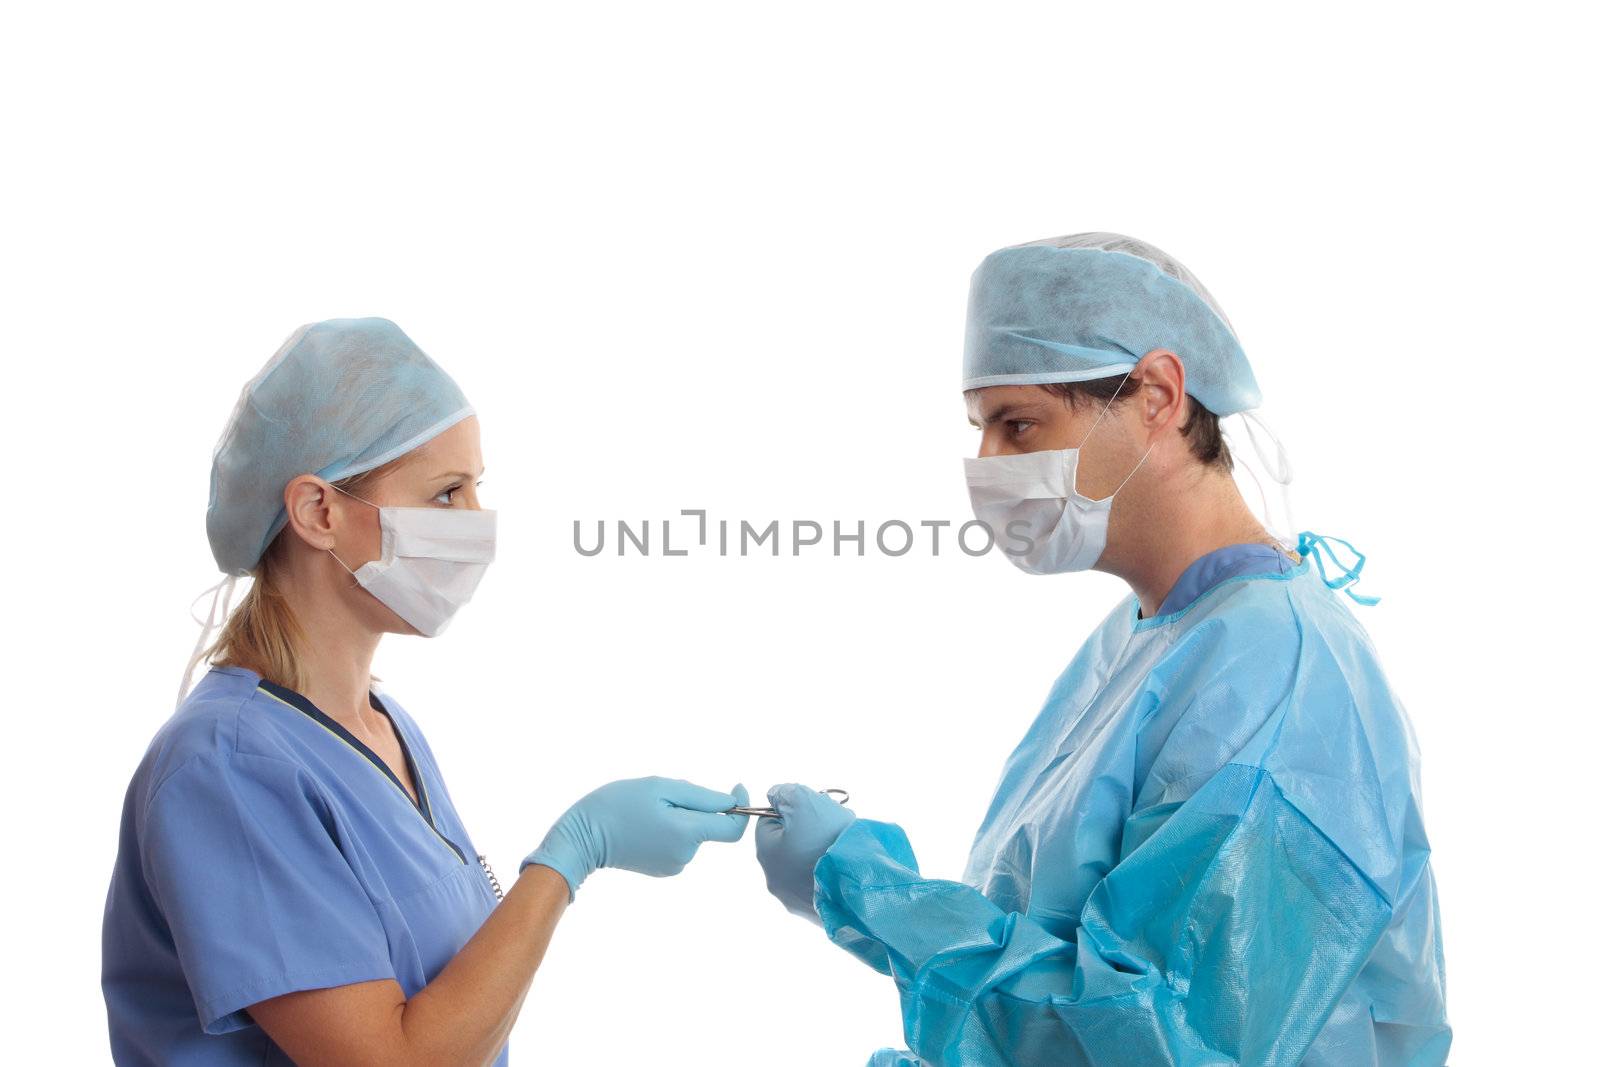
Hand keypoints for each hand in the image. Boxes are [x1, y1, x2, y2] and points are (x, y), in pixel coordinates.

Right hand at [524, 777, 749, 898]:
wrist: (582, 837)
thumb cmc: (617, 805)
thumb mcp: (660, 788)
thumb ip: (701, 796)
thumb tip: (732, 803)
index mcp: (687, 833)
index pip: (733, 829)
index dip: (741, 808)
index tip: (735, 788)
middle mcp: (685, 855)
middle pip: (710, 827)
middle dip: (698, 807)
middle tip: (664, 795)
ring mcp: (674, 865)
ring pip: (693, 833)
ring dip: (681, 817)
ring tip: (649, 809)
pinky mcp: (663, 869)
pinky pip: (679, 843)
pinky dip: (671, 829)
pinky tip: (645, 824)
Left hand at [755, 782, 856, 923]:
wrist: (859, 882)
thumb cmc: (828, 839)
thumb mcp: (803, 801)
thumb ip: (785, 793)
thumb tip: (776, 795)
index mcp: (765, 852)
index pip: (769, 820)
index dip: (791, 810)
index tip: (812, 809)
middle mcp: (774, 880)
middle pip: (788, 842)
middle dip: (808, 829)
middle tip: (831, 824)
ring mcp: (794, 899)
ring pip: (804, 863)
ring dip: (820, 850)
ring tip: (842, 845)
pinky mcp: (814, 911)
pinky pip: (818, 882)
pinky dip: (829, 870)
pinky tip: (845, 864)